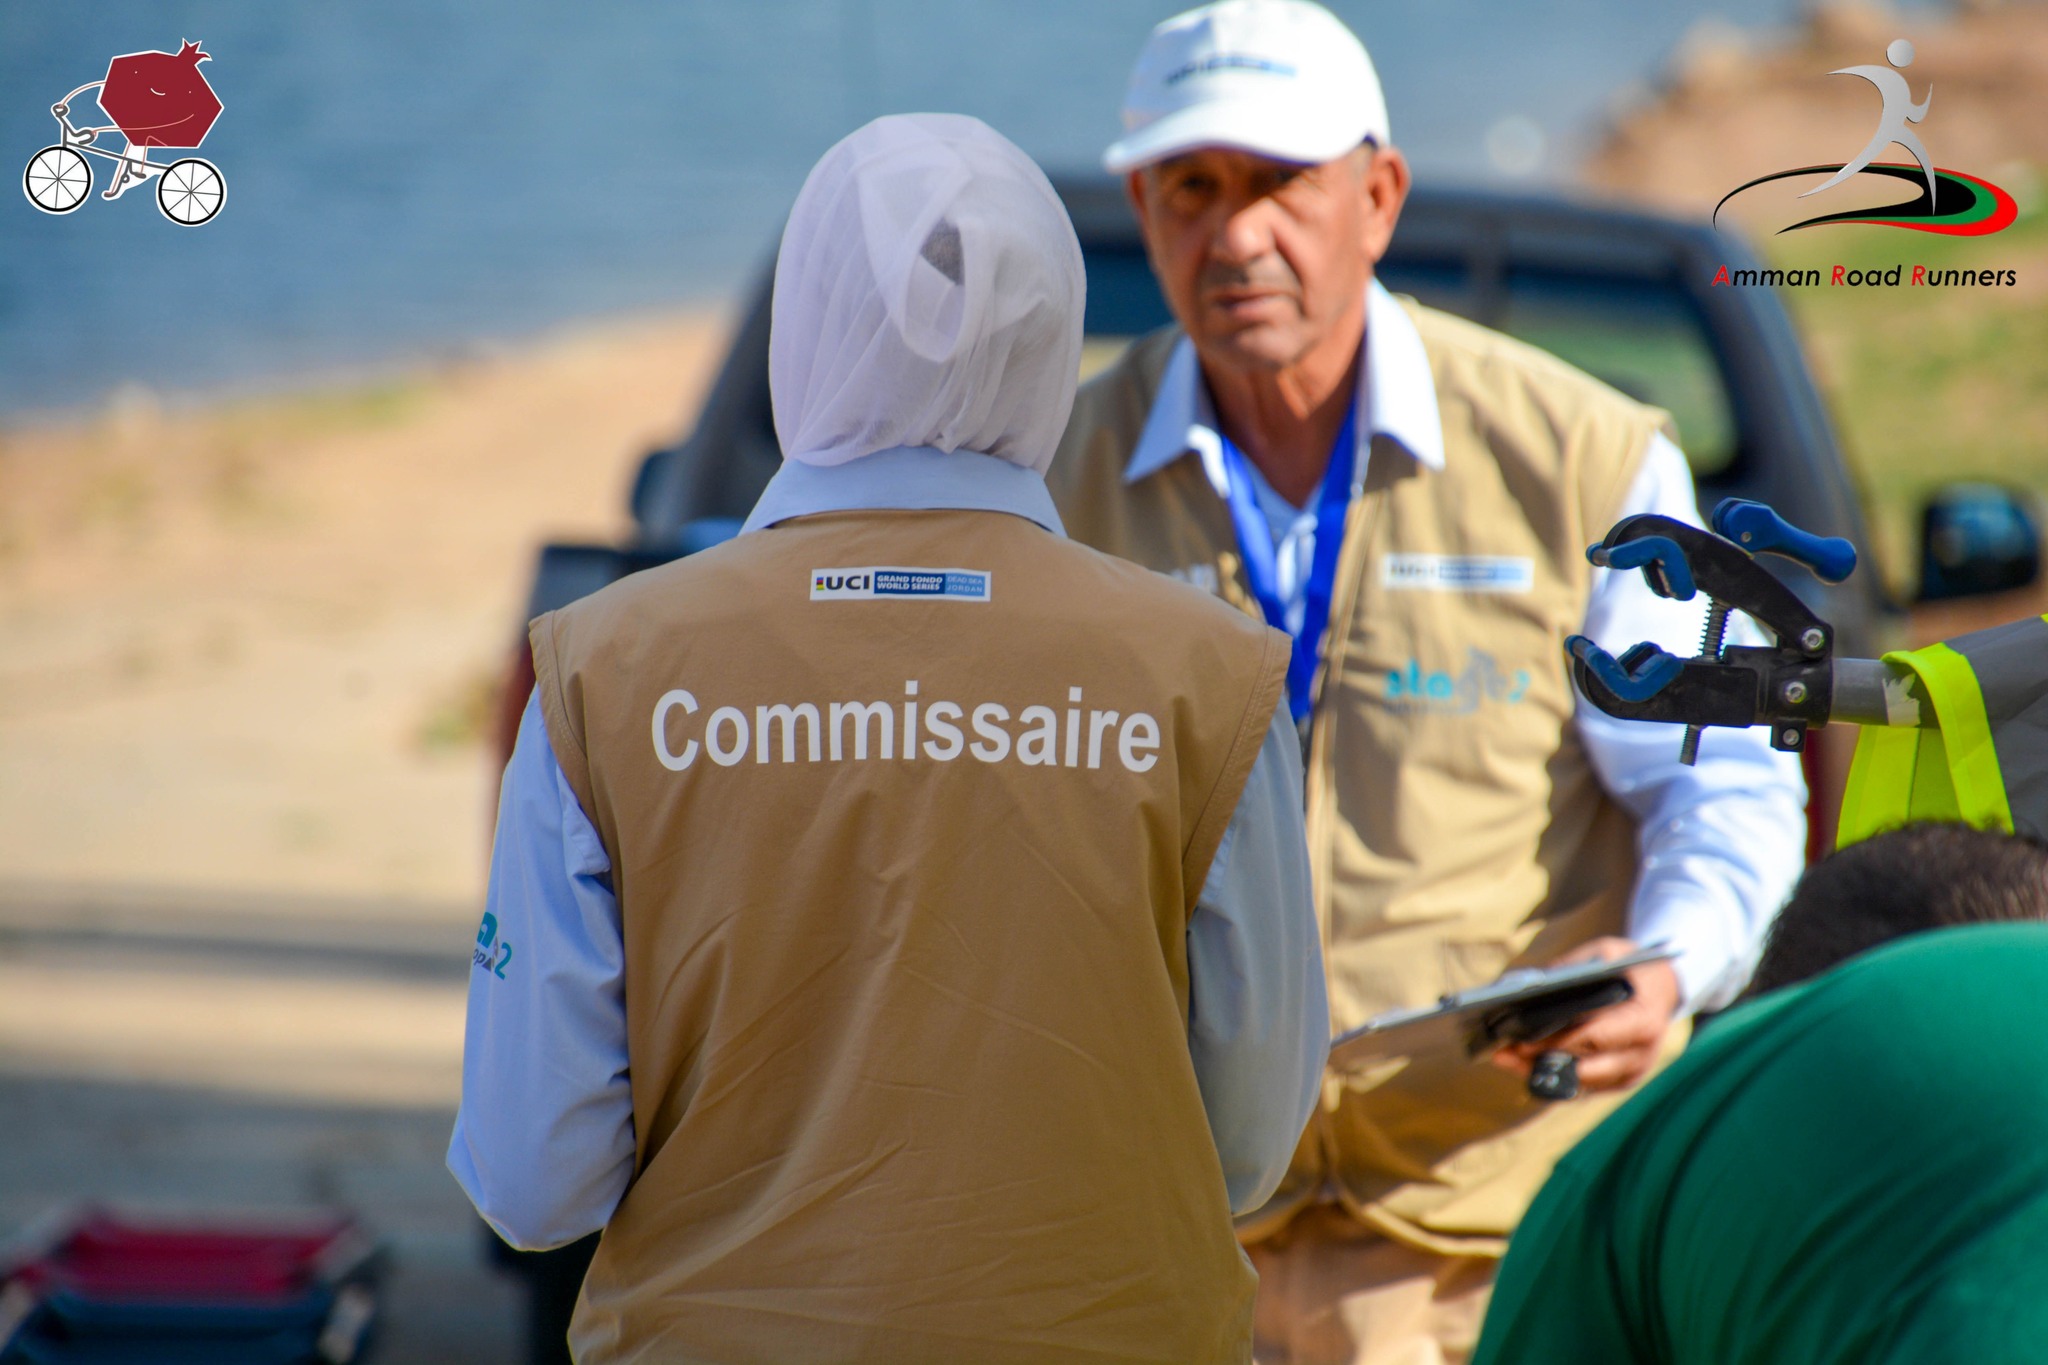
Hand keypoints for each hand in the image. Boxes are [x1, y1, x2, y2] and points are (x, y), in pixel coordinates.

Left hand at [1490, 937, 1680, 1093]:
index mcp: (1643, 1022)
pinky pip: (1580, 1087)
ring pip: (1578, 1083)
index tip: (1522, 1040)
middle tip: (1503, 1050)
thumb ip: (1573, 968)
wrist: (1663, 987)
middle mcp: (1640, 1055)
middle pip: (1583, 1068)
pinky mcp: (1617, 1082)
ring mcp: (1630, 1073)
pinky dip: (1550, 1078)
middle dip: (1540, 1061)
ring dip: (1538, 1073)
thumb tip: (1526, 987)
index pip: (1596, 1039)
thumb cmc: (1630, 966)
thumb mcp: (1606, 953)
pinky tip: (1520, 1063)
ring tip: (1504, 1057)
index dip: (1558, 1042)